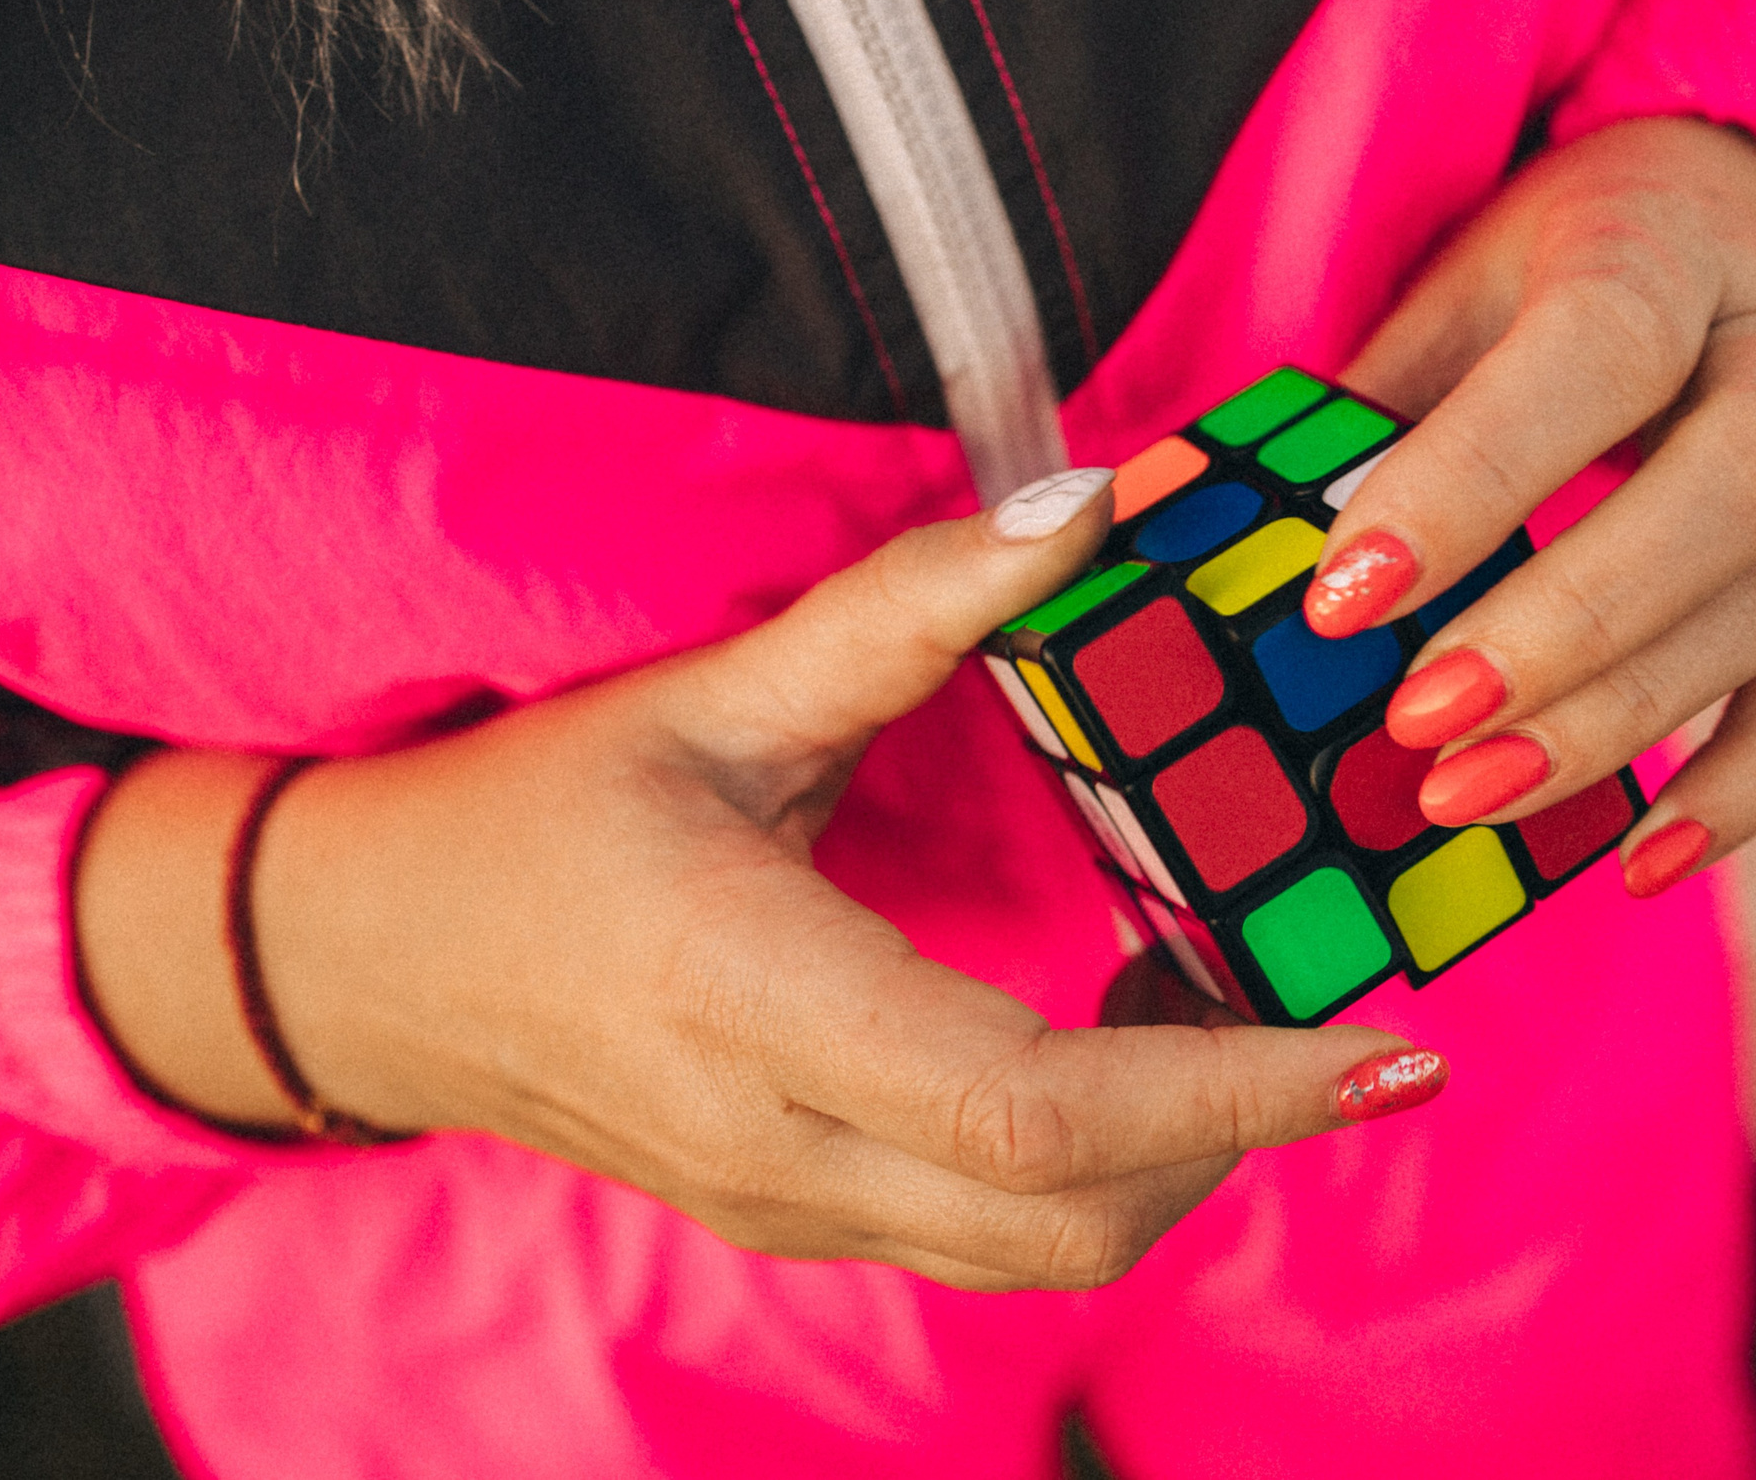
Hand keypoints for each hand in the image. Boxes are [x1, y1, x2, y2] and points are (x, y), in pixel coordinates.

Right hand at [76, 471, 1437, 1291]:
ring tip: (1235, 1013)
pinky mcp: (794, 1212)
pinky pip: (987, 1234)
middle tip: (1336, 1011)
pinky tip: (1127, 1043)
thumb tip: (1087, 506)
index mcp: (755, 998)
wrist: (365, 962)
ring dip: (1177, 1156)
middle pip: (1076, 1217)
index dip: (1236, 1087)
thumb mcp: (707, 695)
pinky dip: (1096, 1167)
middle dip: (1244, 1130)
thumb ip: (904, 612)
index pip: (1039, 1107)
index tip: (1390, 1047)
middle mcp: (779, 1141)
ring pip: (1044, 1249)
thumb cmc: (524, 815)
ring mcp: (784, 1203)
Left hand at [1303, 117, 1755, 894]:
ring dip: (1616, 720)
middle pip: (1731, 491)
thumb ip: (1358, 406)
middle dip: (1567, 621)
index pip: (1595, 352)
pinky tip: (1637, 864)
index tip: (1344, 597)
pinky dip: (1737, 792)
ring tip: (1466, 792)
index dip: (1474, 479)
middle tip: (1417, 717)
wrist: (1738, 234)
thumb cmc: (1555, 272)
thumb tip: (1167, 520)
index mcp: (1657, 253)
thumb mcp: (1453, 289)